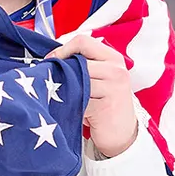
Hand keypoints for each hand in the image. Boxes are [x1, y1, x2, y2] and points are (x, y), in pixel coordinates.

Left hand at [48, 35, 137, 157]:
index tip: (52, 61)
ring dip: (65, 91)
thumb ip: (84, 64)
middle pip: (76, 61)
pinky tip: (75, 112)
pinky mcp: (105, 107)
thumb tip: (53, 59)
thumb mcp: (101, 77)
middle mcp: (116, 70)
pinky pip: (77, 101)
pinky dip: (71, 107)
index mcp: (114, 58)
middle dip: (62, 72)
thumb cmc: (106, 104)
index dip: (62, 50)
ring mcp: (113, 88)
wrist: (123, 134)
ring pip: (75, 81)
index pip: (83, 41)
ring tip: (67, 99)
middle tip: (54, 82)